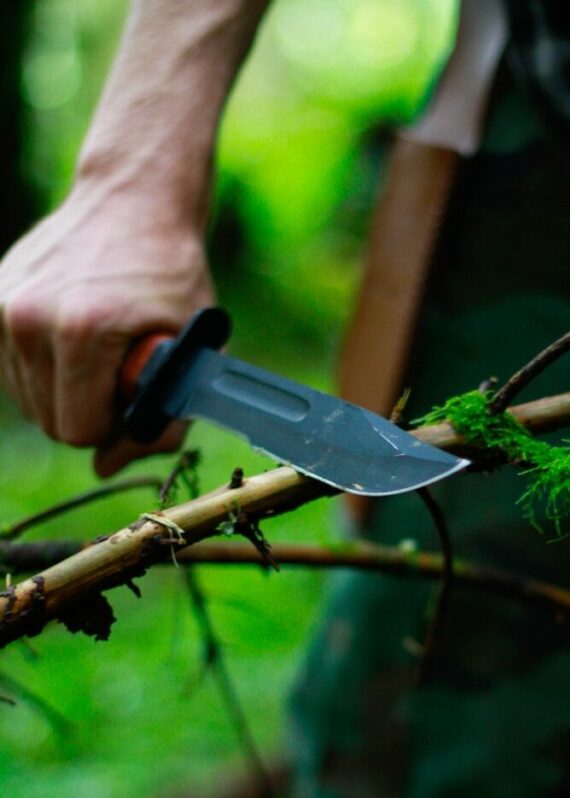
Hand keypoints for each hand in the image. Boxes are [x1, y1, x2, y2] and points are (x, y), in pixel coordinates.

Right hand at [0, 178, 213, 475]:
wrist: (134, 200)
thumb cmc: (172, 277)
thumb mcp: (193, 352)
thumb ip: (163, 420)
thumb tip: (106, 467)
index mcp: (82, 331)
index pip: (78, 432)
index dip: (113, 428)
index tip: (133, 397)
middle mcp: (29, 317)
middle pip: (50, 422)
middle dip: (89, 414)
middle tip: (120, 374)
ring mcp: (3, 305)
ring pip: (28, 400)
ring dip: (66, 391)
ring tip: (100, 348)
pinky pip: (15, 369)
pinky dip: (45, 368)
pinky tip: (74, 334)